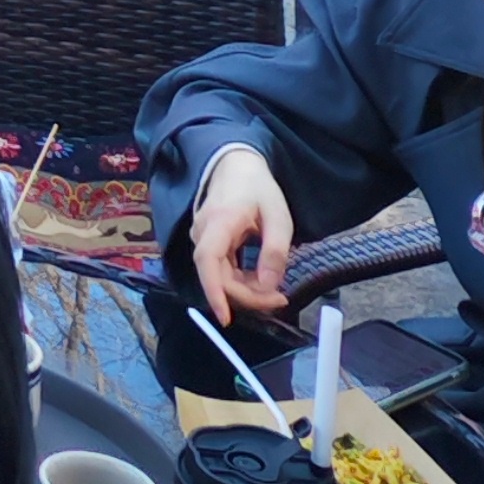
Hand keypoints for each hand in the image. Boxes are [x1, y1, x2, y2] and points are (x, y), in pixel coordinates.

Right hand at [189, 144, 294, 322]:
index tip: (225, 318)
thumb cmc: (258, 188)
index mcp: (220, 222)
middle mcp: (203, 233)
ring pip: (219, 276)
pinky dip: (240, 281)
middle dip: (247, 296)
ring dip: (246, 290)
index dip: (214, 291)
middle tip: (280, 299)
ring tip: (275, 290)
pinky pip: (221, 270)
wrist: (236, 166)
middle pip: (217, 276)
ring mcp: (203, 238)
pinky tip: (260, 281)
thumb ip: (274, 252)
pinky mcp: (209, 244)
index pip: (208, 261)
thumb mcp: (278, 216)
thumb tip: (269, 287)